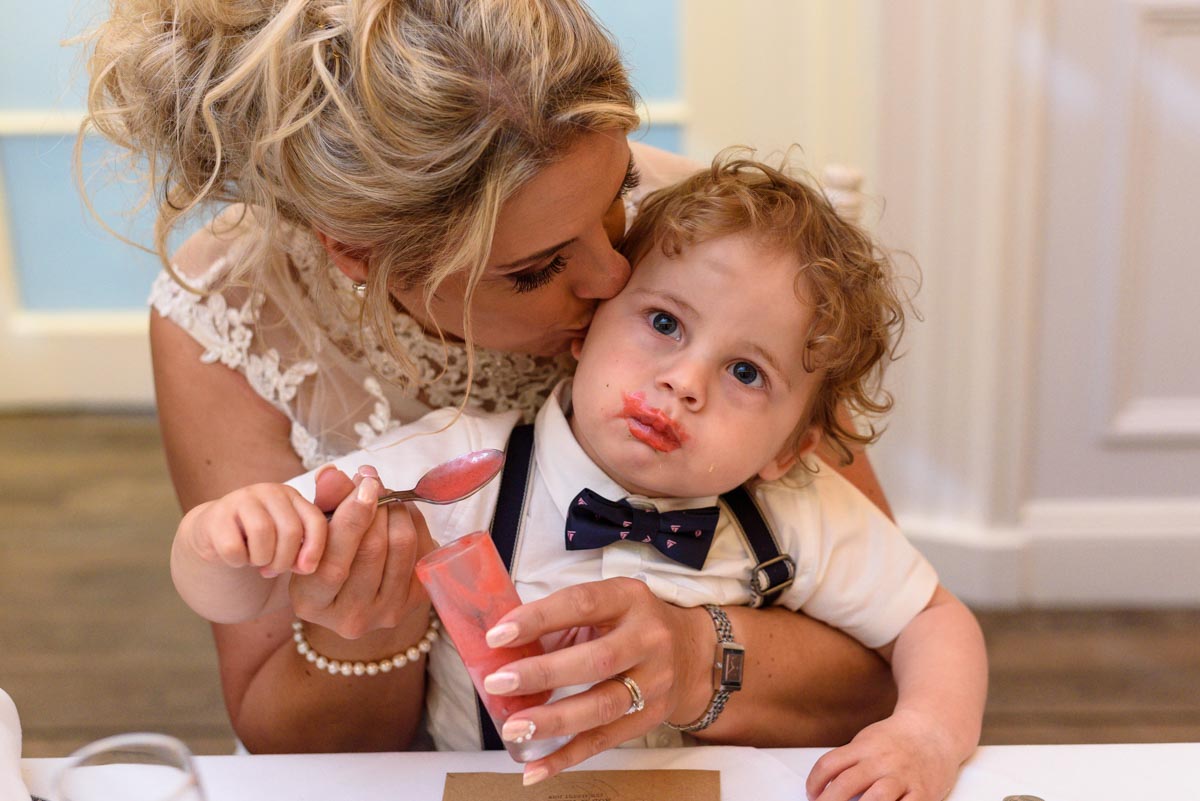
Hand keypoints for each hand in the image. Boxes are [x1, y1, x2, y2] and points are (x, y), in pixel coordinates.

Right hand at [186, 483, 327, 577]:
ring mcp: (240, 499)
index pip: (314, 520)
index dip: (315, 548)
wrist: (215, 533)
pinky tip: (236, 558)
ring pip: (262, 533)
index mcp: (291, 496)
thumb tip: (307, 567)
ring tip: (256, 561)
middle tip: (272, 570)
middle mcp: (268, 492)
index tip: (306, 569)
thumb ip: (304, 548)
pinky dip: (237, 561)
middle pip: (290, 530)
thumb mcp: (286, 539)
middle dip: (284, 560)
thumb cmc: (258, 539)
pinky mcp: (216, 516)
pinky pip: (233, 547)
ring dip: (261, 559)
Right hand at [289, 465, 434, 638]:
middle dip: (377, 505)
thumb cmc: (330, 554)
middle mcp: (350, 618)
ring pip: (402, 545)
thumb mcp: (317, 531)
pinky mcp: (416, 603)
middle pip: (373, 549)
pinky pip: (422, 549)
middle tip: (373, 483)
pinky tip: (400, 515)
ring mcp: (386, 613)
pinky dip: (414, 522)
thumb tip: (333, 474)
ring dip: (397, 510)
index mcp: (312, 603)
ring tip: (385, 496)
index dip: (352, 516)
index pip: (334, 561)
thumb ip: (325, 502)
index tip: (363, 482)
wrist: (359, 590)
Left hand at [477, 577, 710, 783]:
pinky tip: (535, 766)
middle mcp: (648, 639)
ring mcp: (654, 682)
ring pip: (602, 706)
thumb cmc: (630, 625)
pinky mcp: (650, 717)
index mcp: (629, 599)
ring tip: (514, 727)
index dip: (539, 619)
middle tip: (499, 683)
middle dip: (543, 673)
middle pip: (596, 660)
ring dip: (553, 721)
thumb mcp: (604, 607)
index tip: (498, 636)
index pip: (582, 604)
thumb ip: (559, 623)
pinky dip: (566, 756)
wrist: (690, 653)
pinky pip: (604, 741)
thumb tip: (503, 650)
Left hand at [806, 710, 961, 800]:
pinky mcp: (923, 793)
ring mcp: (903, 777)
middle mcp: (881, 761)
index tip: (812, 795)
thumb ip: (850, 761)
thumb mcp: (867, 741)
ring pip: (875, 800)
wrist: (935, 730)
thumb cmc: (896, 740)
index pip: (829, 764)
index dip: (815, 782)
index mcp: (864, 747)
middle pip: (847, 784)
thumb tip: (828, 785)